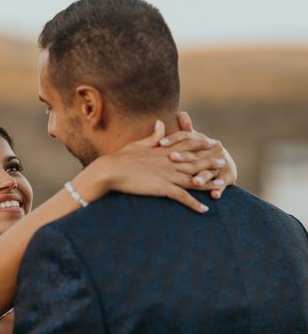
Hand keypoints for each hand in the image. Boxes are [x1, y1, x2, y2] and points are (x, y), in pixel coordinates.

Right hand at [91, 120, 215, 212]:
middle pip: (194, 161)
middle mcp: (168, 161)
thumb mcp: (138, 144)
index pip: (186, 145)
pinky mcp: (162, 188)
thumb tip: (160, 123)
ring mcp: (167, 174)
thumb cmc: (120, 158)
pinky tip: (204, 209)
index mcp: (162, 151)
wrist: (110, 170)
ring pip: (193, 178)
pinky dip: (194, 204)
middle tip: (223, 162)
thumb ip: (152, 136)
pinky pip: (182, 197)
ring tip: (221, 185)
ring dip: (208, 182)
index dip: (200, 144)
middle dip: (209, 161)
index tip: (211, 142)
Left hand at [159, 111, 237, 198]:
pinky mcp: (228, 177)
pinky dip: (219, 190)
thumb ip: (186, 129)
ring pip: (209, 171)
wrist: (225, 162)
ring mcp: (220, 164)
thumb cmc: (201, 151)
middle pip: (196, 154)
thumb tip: (181, 113)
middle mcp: (212, 151)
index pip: (187, 138)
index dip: (174, 139)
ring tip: (195, 182)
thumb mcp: (194, 140)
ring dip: (203, 177)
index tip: (160, 142)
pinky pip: (223, 184)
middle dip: (184, 157)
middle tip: (172, 158)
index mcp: (202, 141)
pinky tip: (214, 196)